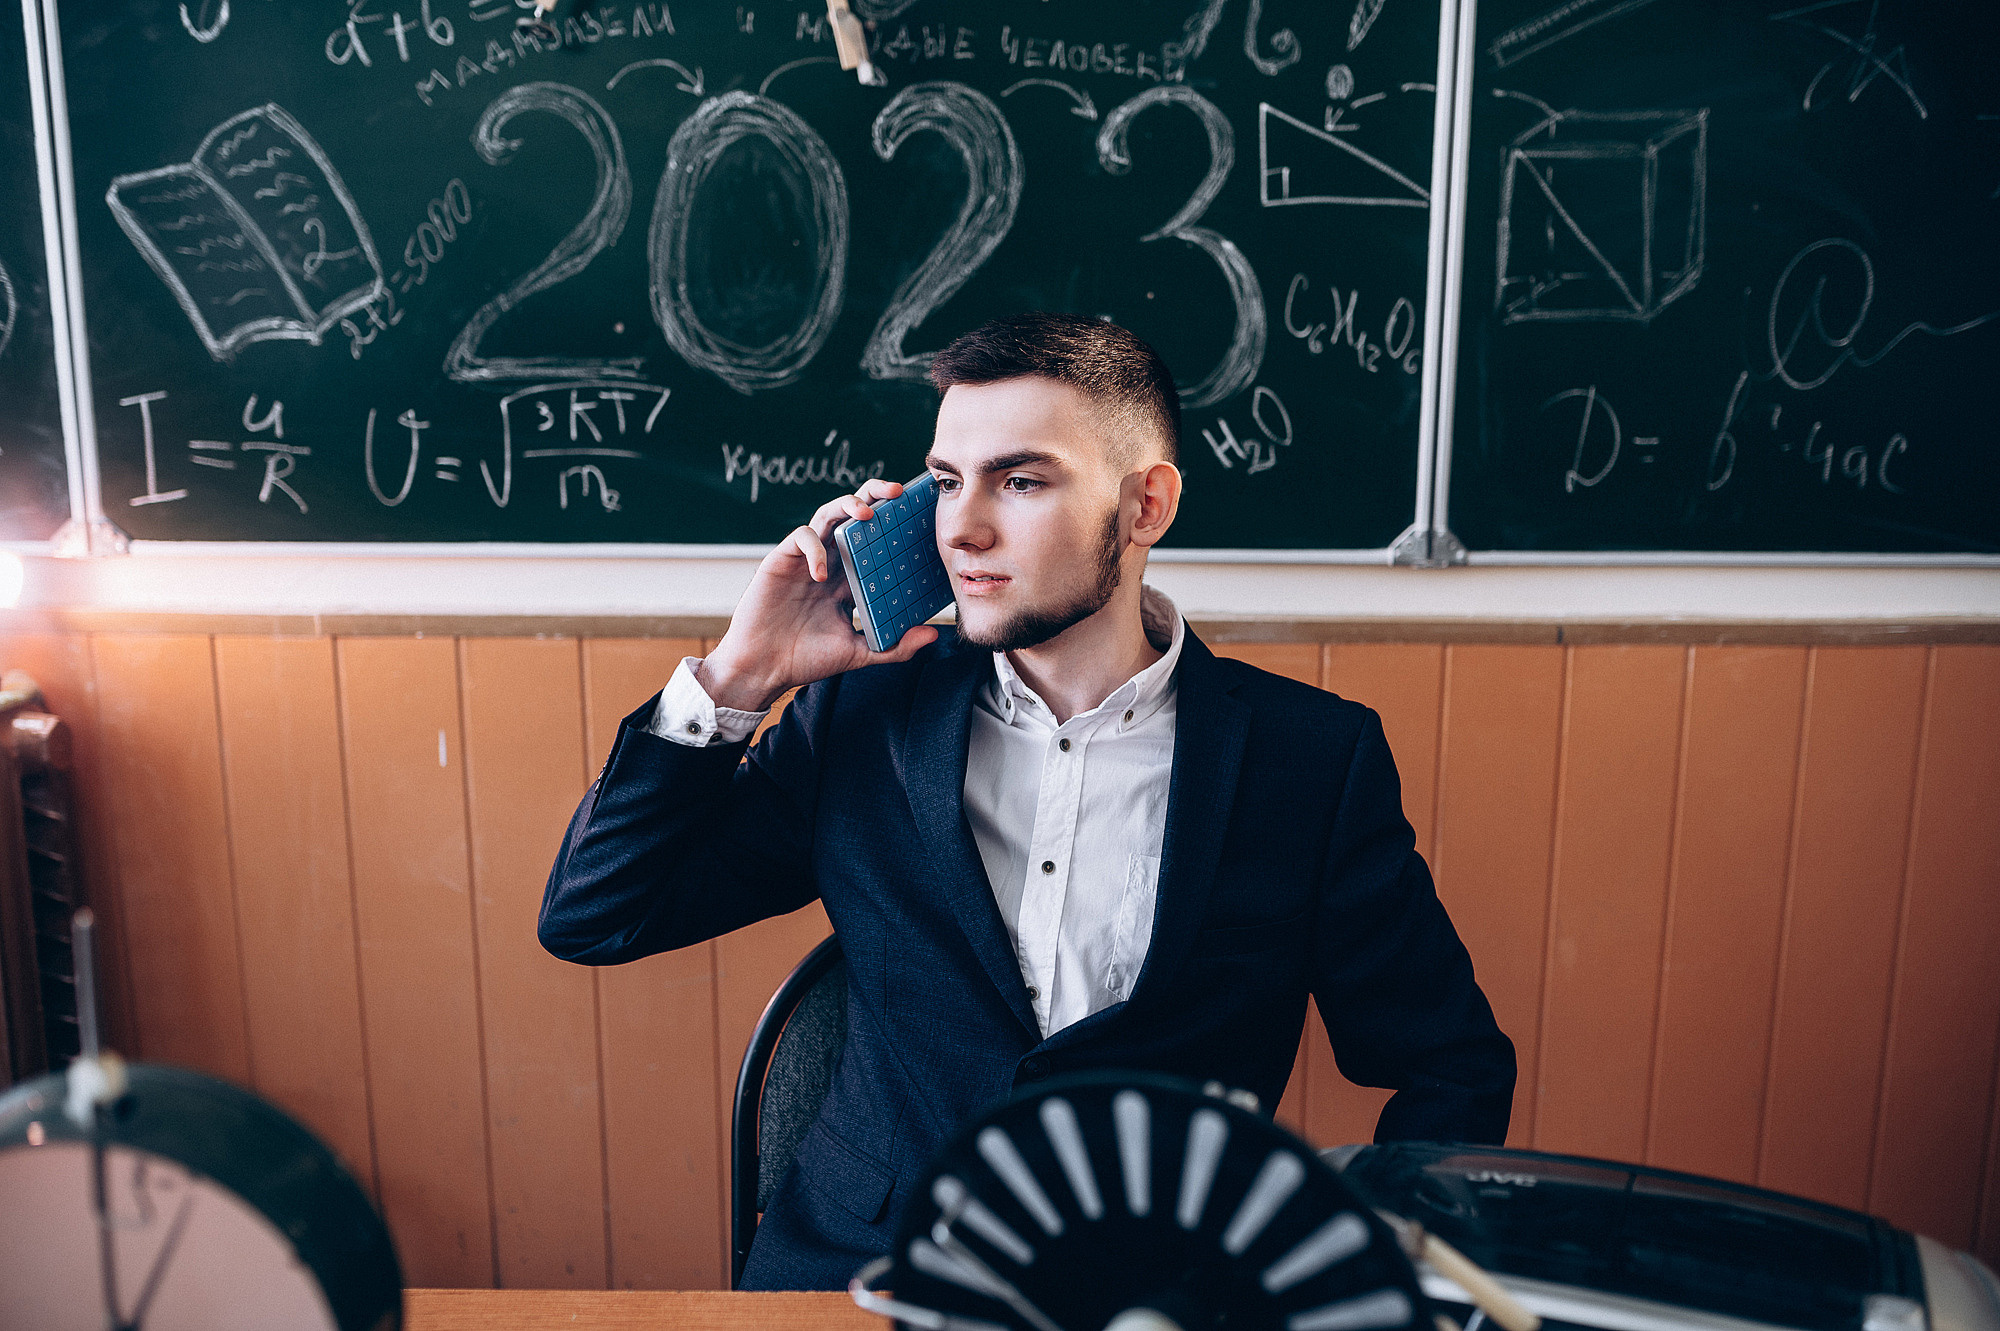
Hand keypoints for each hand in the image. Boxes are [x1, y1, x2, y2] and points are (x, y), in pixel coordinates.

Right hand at [700, 478, 939, 710]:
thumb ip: (896, 646)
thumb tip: (934, 634)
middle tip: (898, 492)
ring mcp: (806, 559)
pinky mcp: (781, 560)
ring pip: (827, 514)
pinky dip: (814, 548)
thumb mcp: (859, 653)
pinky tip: (821, 574)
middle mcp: (830, 562)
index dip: (894, 525)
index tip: (919, 516)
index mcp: (849, 579)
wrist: (764, 668)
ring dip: (847, 505)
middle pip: (853, 516)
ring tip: (865, 514)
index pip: (875, 542)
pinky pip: (801, 537)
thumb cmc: (806, 659)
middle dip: (875, 496)